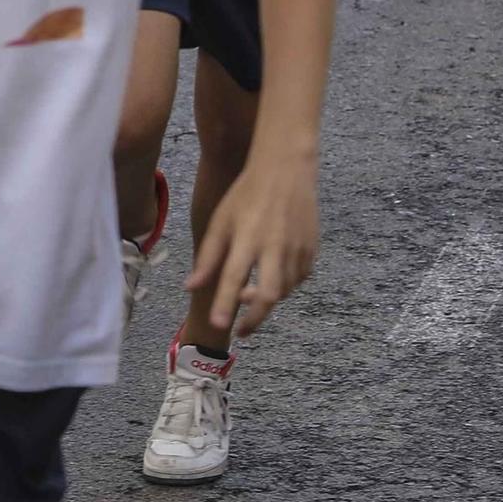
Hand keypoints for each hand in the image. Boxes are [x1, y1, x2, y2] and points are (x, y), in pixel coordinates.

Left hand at [184, 151, 319, 337]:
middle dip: (255, 318)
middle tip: (241, 332)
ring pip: (285, 290)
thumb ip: (208, 256)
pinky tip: (271, 278)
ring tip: (248, 294)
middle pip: (269, 294)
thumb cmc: (246, 195)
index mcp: (247, 237)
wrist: (286, 170)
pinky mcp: (312, 249)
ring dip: (267, 300)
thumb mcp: (221, 221)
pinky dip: (285, 286)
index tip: (218, 325)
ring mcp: (297, 248)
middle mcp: (274, 245)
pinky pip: (298, 279)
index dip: (225, 303)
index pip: (233, 277)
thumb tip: (190, 287)